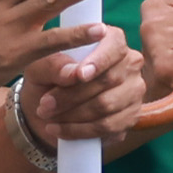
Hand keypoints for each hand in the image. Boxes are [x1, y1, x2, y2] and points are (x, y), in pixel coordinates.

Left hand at [18, 38, 150, 145]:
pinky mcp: (130, 117)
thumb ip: (53, 65)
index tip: (80, 75)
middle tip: (45, 104)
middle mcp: (129, 64)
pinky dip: (80, 130)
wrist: (48, 110)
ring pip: (107, 105)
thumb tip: (72, 73)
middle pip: (109, 80)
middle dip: (73, 95)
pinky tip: (59, 130)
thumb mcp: (39, 68)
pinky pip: (108, 126)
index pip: (115, 46)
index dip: (99, 61)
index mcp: (111, 41)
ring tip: (48, 116)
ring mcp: (134, 92)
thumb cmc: (46, 79)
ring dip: (73, 114)